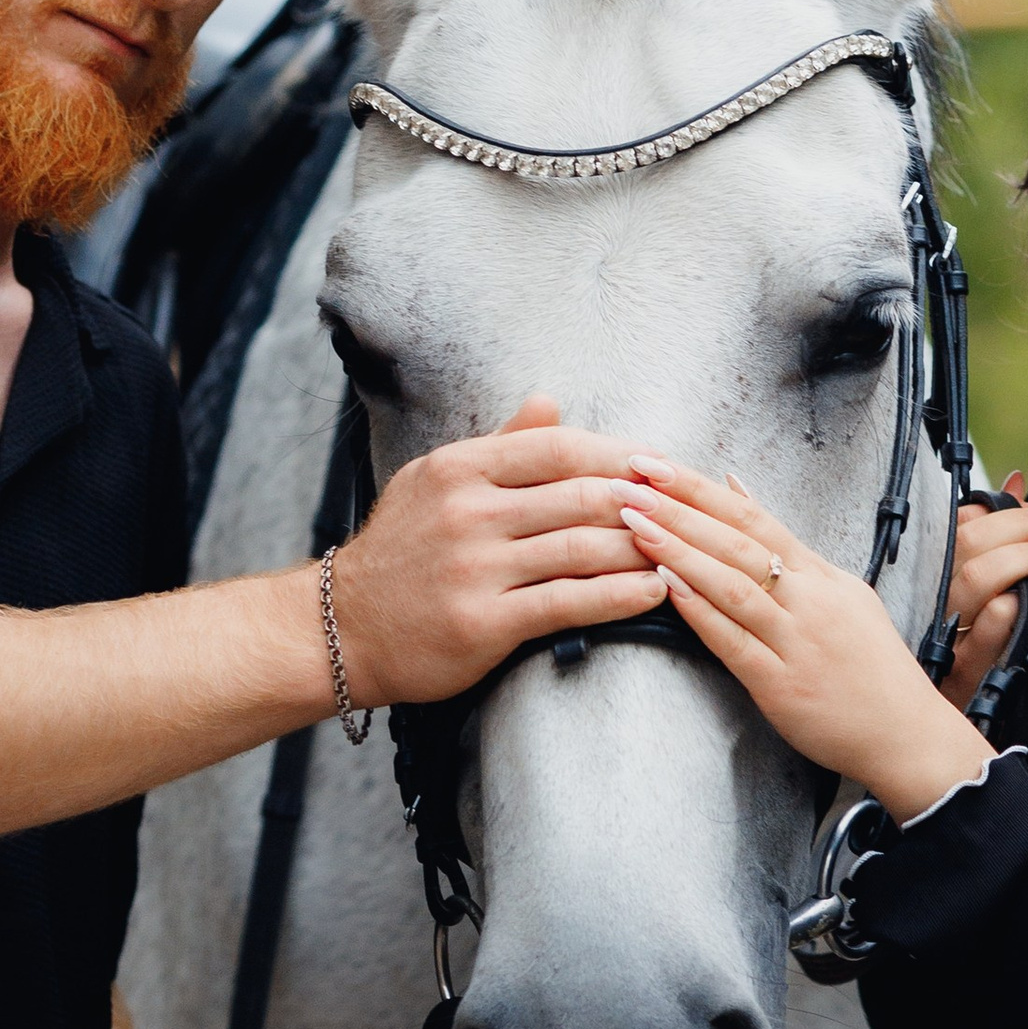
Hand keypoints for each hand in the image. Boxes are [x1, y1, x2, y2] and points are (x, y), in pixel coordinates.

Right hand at [330, 394, 665, 707]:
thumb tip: (550, 402)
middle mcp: (468, 512)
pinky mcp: (484, 622)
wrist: (342, 626)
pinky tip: (654, 591)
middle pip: (581, 495)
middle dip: (644, 501)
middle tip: (684, 509)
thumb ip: (499, 445)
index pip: (559, 448)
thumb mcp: (435, 481)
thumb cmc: (399, 552)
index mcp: (461, 468)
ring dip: (643, 548)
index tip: (659, 466)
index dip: (619, 454)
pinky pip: (570, 602)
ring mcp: (475, 568)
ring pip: (583, 548)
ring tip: (682, 549)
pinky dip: (621, 595)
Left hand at [614, 458, 992, 823]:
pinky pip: (734, 642)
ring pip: (733, 585)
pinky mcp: (782, 685)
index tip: (656, 465)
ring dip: (680, 551)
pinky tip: (666, 586)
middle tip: (630, 481)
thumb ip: (788, 545)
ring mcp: (796, 642)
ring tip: (635, 523)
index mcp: (821, 575)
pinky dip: (700, 611)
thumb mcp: (841, 592)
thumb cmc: (870, 666)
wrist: (906, 734)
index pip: (754, 517)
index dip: (701, 488)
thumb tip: (738, 486)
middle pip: (738, 542)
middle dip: (679, 508)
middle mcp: (810, 600)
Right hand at [934, 473, 1027, 712]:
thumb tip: (1017, 478)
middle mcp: (926, 599)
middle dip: (1024, 527)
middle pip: (970, 542)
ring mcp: (942, 636)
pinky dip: (1024, 608)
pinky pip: (994, 624)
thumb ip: (991, 530)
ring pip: (980, 577)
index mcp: (926, 572)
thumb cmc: (957, 642)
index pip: (962, 520)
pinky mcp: (961, 673)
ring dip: (1025, 561)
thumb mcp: (970, 583)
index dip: (1009, 507)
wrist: (925, 726)